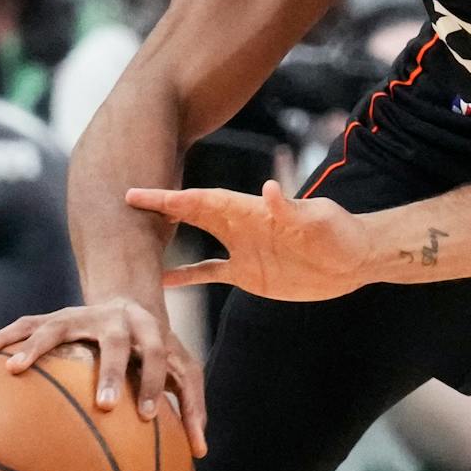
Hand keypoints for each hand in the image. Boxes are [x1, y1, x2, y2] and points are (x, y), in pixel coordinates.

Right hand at [0, 297, 208, 457]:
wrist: (129, 300)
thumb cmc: (156, 350)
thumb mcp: (181, 371)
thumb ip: (190, 407)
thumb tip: (201, 453)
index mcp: (149, 331)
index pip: (159, 356)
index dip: (155, 384)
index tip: (147, 418)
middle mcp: (116, 319)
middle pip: (117, 342)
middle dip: (111, 372)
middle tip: (103, 405)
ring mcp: (81, 315)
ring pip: (57, 326)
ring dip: (35, 345)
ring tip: (13, 369)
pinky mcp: (53, 316)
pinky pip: (24, 325)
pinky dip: (2, 338)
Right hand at [126, 180, 372, 300]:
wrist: (355, 259)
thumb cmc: (339, 232)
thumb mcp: (316, 219)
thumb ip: (290, 208)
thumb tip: (270, 188)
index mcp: (250, 211)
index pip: (201, 201)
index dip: (169, 198)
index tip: (134, 195)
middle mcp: (240, 227)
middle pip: (190, 216)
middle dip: (156, 211)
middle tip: (115, 210)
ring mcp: (242, 249)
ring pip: (194, 244)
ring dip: (165, 244)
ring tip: (128, 248)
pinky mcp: (249, 274)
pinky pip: (210, 273)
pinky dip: (185, 277)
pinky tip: (160, 282)